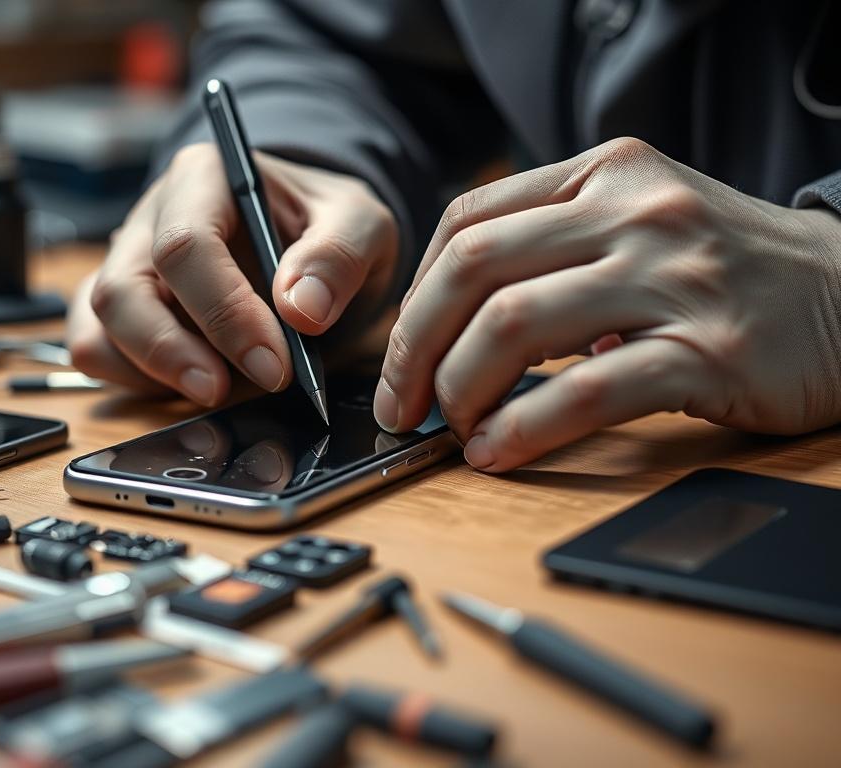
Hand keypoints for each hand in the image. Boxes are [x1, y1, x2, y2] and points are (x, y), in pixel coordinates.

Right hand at [67, 143, 397, 404]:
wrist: (314, 249)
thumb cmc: (327, 228)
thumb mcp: (361, 224)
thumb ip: (339, 255)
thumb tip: (302, 308)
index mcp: (204, 178)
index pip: (186, 245)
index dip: (224, 313)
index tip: (275, 364)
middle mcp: (152, 218)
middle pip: (124, 290)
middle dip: (173, 354)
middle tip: (226, 392)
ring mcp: (129, 265)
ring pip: (99, 324)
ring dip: (152, 372)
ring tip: (216, 390)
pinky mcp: (122, 312)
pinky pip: (95, 349)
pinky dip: (134, 380)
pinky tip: (189, 385)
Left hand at [375, 137, 840, 471]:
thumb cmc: (726, 270)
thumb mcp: (640, 222)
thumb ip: (552, 246)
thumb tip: (447, 321)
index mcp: (608, 173)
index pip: (470, 220)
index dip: (416, 296)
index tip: (401, 352)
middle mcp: (636, 212)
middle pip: (475, 269)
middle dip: (415, 346)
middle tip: (401, 403)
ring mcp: (674, 278)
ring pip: (515, 325)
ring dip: (459, 388)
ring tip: (451, 428)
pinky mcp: (707, 352)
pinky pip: (587, 392)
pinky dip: (523, 428)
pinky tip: (497, 451)